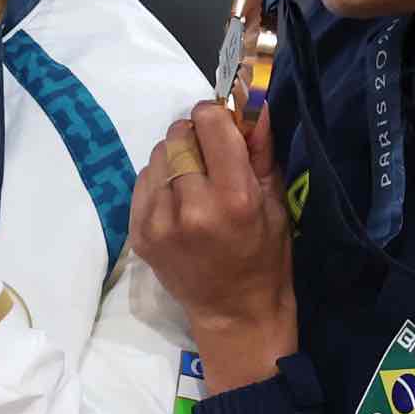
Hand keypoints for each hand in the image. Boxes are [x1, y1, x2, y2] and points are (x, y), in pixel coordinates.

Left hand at [130, 100, 294, 390]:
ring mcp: (159, 222)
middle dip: (195, 136)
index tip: (223, 127)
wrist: (233, 311)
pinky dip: (159, 179)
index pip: (209, 124)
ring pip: (158, 155)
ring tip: (194, 180)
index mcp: (233, 198)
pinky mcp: (138, 233)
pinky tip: (177, 198)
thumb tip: (253, 102)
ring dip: (175, 156)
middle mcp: (191, 207)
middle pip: (178, 135)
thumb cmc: (265, 256)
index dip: (216, 117)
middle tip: (209, 155)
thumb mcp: (275, 202)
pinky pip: (142, 181)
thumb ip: (261, 149)